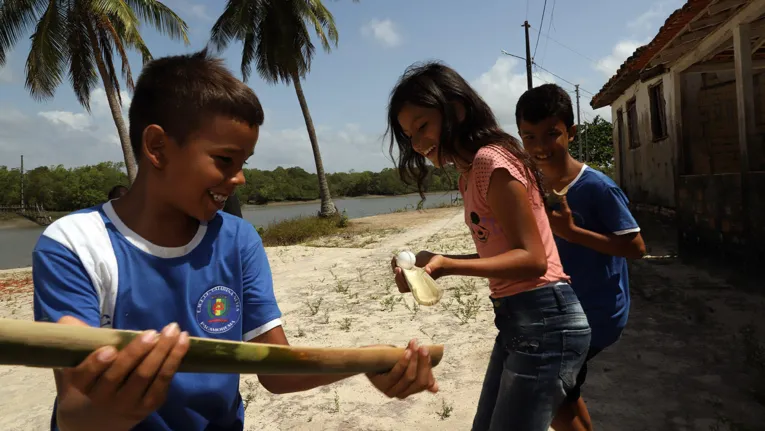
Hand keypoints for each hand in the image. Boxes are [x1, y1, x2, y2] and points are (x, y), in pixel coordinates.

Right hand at [57, 316, 189, 427]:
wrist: (96, 422)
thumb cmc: (87, 382)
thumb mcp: (72, 365)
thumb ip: (72, 339)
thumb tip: (69, 321)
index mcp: (81, 386)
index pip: (86, 375)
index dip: (97, 363)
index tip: (110, 350)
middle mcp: (103, 398)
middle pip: (120, 375)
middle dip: (137, 352)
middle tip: (152, 333)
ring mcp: (127, 403)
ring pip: (145, 377)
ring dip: (162, 352)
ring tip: (173, 331)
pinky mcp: (148, 405)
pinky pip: (162, 382)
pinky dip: (173, 361)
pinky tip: (182, 342)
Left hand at [365, 339, 438, 398]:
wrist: (369, 358)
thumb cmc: (390, 360)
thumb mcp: (407, 365)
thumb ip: (420, 374)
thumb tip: (435, 389)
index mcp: (409, 390)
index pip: (425, 383)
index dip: (428, 368)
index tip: (427, 352)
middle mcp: (400, 394)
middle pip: (419, 381)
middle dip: (423, 363)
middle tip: (423, 347)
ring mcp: (390, 390)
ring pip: (409, 377)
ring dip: (414, 360)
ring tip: (414, 345)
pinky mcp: (381, 384)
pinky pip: (396, 374)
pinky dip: (403, 362)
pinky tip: (406, 352)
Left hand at [391, 251, 445, 292]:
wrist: (438, 261)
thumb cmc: (438, 264)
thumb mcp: (435, 265)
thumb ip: (431, 267)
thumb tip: (427, 270)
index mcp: (417, 283)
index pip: (405, 287)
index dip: (401, 281)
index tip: (401, 272)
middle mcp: (412, 280)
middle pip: (399, 281)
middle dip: (397, 274)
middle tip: (398, 267)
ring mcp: (409, 273)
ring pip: (397, 274)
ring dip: (394, 267)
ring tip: (395, 259)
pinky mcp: (408, 267)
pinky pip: (399, 266)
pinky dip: (396, 262)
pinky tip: (395, 257)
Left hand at [546, 195, 576, 240]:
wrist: (569, 233)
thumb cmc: (568, 222)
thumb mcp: (567, 212)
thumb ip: (564, 204)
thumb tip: (563, 196)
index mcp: (550, 215)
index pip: (545, 207)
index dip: (545, 202)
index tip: (545, 197)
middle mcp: (548, 220)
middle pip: (546, 212)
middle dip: (547, 207)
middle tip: (549, 202)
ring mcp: (549, 225)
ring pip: (548, 217)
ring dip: (549, 213)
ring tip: (552, 209)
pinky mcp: (551, 228)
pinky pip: (550, 221)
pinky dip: (551, 218)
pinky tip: (555, 217)